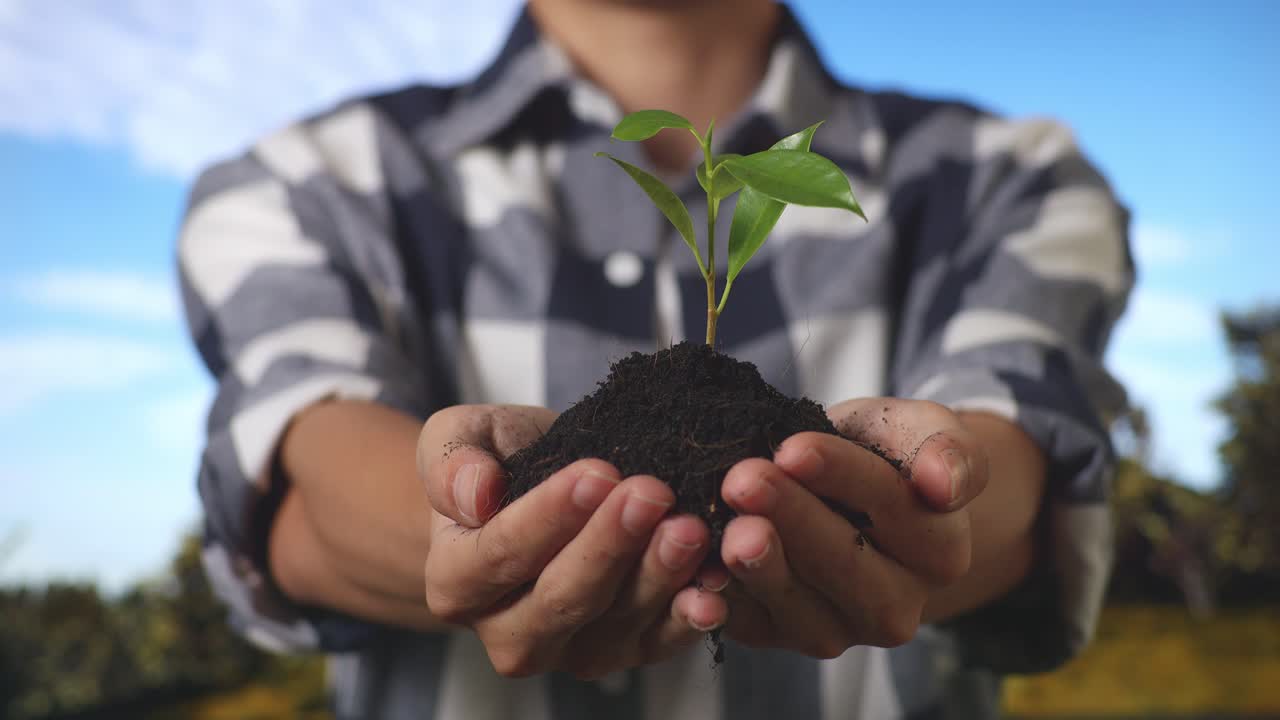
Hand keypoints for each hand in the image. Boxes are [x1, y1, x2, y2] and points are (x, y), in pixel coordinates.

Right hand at [416, 404, 727, 677]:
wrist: (539, 490)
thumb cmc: (499, 462)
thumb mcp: (459, 439)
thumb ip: (453, 463)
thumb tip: (477, 495)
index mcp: (455, 584)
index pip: (501, 555)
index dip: (550, 516)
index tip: (597, 472)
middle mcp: (506, 633)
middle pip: (561, 599)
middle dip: (611, 544)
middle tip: (652, 493)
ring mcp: (567, 651)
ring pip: (615, 626)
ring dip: (657, 577)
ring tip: (691, 528)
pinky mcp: (623, 653)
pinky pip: (658, 643)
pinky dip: (690, 614)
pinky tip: (714, 579)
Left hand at [703, 398, 988, 657]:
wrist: (842, 494)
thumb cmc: (881, 455)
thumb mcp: (919, 430)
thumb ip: (947, 448)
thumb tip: (943, 484)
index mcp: (940, 550)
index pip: (892, 507)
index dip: (841, 476)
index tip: (794, 448)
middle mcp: (894, 605)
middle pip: (843, 563)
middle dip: (790, 519)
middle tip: (743, 480)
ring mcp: (836, 629)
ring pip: (794, 602)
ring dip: (754, 564)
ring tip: (724, 525)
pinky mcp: (778, 634)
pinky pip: (747, 620)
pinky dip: (717, 592)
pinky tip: (694, 557)